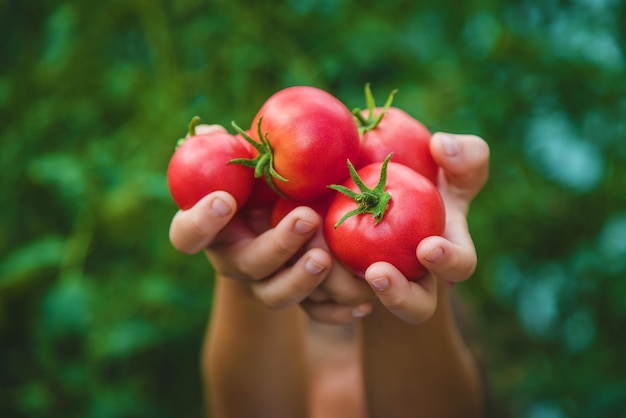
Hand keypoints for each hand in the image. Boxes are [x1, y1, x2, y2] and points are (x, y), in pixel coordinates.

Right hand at [168, 125, 332, 309]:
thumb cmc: (255, 182)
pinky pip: (314, 314)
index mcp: (210, 232)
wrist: (276, 217)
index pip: (188, 235)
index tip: (224, 199)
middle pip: (248, 266)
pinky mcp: (297, 298)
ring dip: (303, 279)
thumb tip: (207, 133)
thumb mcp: (240, 164)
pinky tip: (361, 306)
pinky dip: (336, 312)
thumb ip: (227, 152)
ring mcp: (265, 284)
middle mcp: (235, 262)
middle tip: (306, 218)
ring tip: (327, 257)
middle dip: (277, 245)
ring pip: (277, 296)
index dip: (200, 222)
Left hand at [300, 132, 489, 324]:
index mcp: (446, 254)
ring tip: (326, 256)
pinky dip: (315, 286)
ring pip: (366, 305)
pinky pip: (326, 301)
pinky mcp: (340, 288)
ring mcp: (377, 288)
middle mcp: (415, 281)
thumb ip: (464, 154)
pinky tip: (303, 257)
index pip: (459, 266)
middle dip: (398, 296)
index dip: (449, 263)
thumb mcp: (450, 164)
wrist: (377, 193)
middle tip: (377, 273)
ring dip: (344, 287)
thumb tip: (442, 147)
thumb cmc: (424, 176)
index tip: (428, 247)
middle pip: (416, 308)